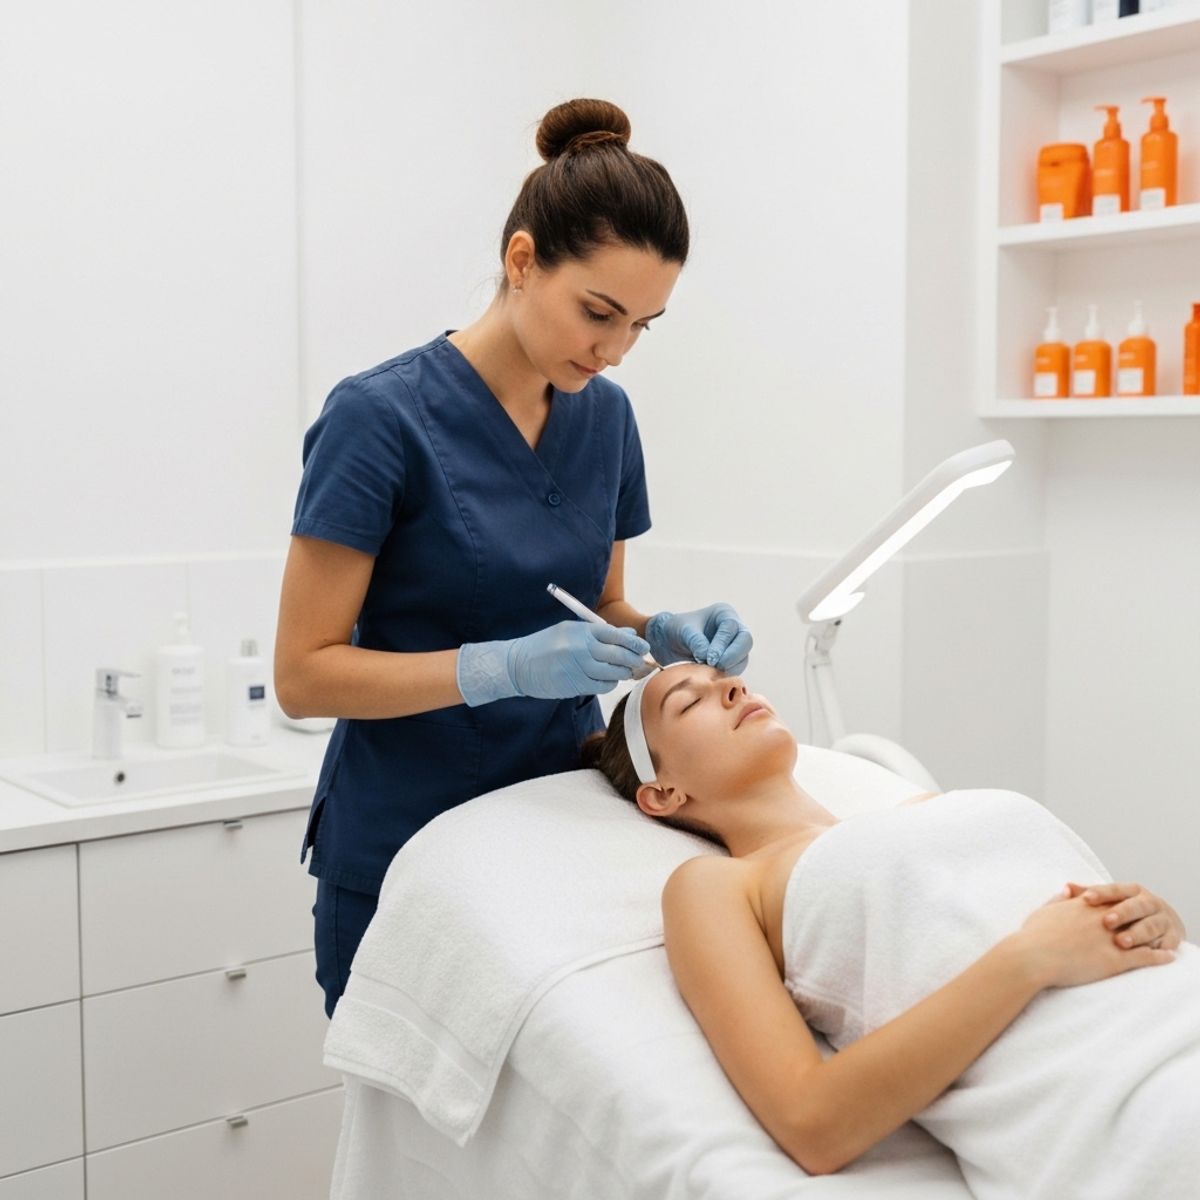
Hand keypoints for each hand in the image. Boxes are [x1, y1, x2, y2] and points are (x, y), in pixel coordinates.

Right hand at [457, 621, 649, 705]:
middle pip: (619, 655)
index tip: (644, 647)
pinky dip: (609, 683)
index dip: (634, 642)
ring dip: (624, 673)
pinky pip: (602, 686)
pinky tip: (608, 679)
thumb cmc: (547, 644)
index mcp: (581, 630)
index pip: (616, 635)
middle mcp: (581, 648)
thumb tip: (630, 634)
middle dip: (635, 659)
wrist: (518, 664)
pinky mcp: (575, 685)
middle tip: (641, 662)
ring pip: (614, 673)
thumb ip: (600, 633)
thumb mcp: (571, 631)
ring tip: (626, 671)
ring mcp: (578, 668)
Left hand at [645, 603, 752, 673]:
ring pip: (743, 658)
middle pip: (745, 642)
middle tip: (715, 667)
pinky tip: (711, 677)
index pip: (731, 628)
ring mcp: (734, 645)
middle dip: (732, 656)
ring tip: (710, 673)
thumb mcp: (683, 630)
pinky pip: (735, 669)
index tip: (709, 658)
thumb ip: (696, 640)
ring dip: (729, 668)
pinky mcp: (731, 661)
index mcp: (724, 614)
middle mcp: (734, 628)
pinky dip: (725, 674)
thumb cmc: (678, 629)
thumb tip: (706, 656)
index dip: (722, 644)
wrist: (669, 641)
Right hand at [1016, 889, 1175, 989]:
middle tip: (1153, 922)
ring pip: (1143, 933)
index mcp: (1085, 906)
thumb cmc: (1033, 936)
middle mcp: (1102, 918)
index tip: (1130, 908)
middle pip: (1131, 913)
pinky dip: (1160, 957)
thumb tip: (1068, 889)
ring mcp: (1110, 938)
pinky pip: (1145, 956)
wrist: (1033, 956)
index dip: (1123, 904)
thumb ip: (1058, 899)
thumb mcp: (1044, 911)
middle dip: (1143, 917)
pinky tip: (1169, 957)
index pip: (1112, 899)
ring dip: (1157, 936)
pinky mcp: (1115, 959)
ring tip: (1168, 940)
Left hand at [1064, 880, 1187, 951]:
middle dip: (1121, 913)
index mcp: (1131, 890)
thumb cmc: (1123, 910)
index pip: (1115, 889)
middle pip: (1136, 905)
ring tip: (1121, 942)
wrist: (1160, 921)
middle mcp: (1149, 902)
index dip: (1101, 893)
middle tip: (1106, 922)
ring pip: (1151, 925)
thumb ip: (1086, 894)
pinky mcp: (1173, 937)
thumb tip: (1065, 888)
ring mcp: (1162, 919)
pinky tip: (1148, 953)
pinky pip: (1167, 943)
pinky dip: (1159, 948)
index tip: (1086, 899)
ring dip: (1137, 933)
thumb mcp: (1108, 900)